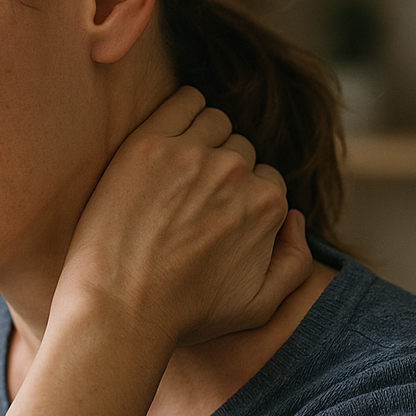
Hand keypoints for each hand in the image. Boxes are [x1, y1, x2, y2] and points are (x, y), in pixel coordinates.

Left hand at [57, 85, 310, 348]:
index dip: (241, 200)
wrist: (119, 311)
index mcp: (268, 205)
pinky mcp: (149, 143)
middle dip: (223, 172)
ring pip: (215, 123)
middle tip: (189, 202)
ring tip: (176, 173)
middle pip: (241, 152)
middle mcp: (237, 173)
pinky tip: (170, 134)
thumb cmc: (185, 315)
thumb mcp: (258, 307)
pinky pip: (184, 100)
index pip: (266, 181)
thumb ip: (296, 262)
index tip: (212, 218)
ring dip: (203, 139)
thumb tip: (297, 217)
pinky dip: (185, 108)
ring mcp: (192, 153)